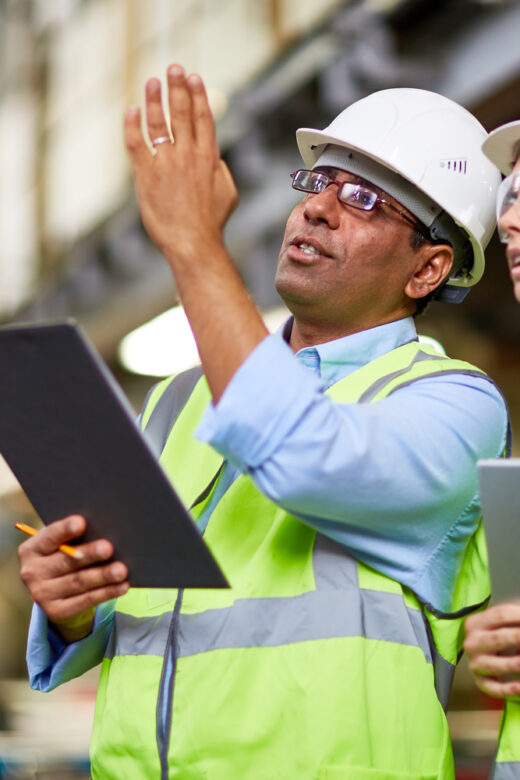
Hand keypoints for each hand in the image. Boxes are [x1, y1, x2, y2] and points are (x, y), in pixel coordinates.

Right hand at [18, 515, 128, 641]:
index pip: (49, 537)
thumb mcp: (62, 545)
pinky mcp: (57, 611)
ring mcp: (42, 594)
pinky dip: (107, 592)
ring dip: (103, 575)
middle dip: (89, 554)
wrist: (56, 592)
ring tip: (121, 570)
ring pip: (79, 582)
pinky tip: (122, 586)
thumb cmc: (65, 556)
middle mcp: (32, 572)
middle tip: (108, 548)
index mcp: (31, 549)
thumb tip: (105, 528)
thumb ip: (75, 537)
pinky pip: (86, 600)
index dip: (64, 530)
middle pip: (66, 561)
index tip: (81, 522)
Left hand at [123, 64, 237, 263]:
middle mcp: (187, 155)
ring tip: (152, 81)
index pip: (203, 118)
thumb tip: (214, 156)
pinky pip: (136, 143)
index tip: (193, 78)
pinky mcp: (146, 175)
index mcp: (209, 158)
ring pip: (159, 123)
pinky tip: (132, 110)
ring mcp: (165, 164)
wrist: (193, 243)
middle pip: (182, 113)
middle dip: (178, 87)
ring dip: (155, 98)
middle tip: (173, 68)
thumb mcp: (228, 192)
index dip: (198, 95)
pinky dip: (133, 125)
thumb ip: (220, 169)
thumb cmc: (212, 222)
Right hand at [464, 602, 519, 697]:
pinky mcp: (481, 682)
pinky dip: (510, 690)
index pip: (501, 615)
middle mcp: (472, 643)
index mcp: (475, 623)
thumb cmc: (499, 633)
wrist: (483, 652)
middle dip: (519, 637)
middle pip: (499, 638)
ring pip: (498, 665)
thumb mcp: (502, 622)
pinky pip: (496, 689)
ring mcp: (475, 664)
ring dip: (517, 663)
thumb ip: (515, 618)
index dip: (519, 615)